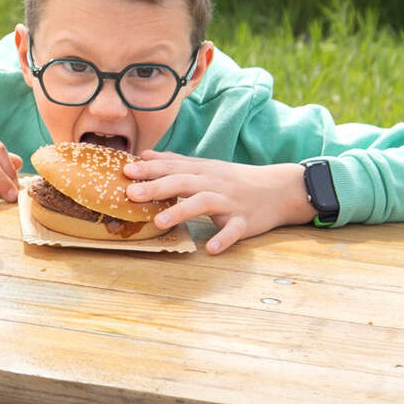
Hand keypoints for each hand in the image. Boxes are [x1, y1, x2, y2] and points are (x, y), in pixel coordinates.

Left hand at [121, 155, 312, 253]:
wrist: (279, 188)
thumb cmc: (236, 180)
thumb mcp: (206, 167)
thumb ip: (175, 162)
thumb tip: (145, 155)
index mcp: (203, 171)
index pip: (172, 167)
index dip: (149, 169)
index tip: (124, 171)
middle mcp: (214, 183)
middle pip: (183, 182)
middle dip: (157, 188)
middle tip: (131, 194)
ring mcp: (230, 202)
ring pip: (205, 203)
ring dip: (182, 211)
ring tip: (159, 223)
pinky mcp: (246, 221)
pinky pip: (234, 230)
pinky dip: (223, 239)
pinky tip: (210, 248)